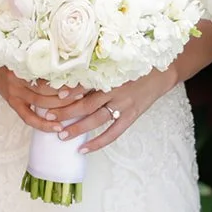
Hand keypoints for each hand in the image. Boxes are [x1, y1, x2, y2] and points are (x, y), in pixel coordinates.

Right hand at [0, 66, 90, 133]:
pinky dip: (43, 125)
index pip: (49, 73)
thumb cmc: (13, 59)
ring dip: (61, 108)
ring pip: (42, 104)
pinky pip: (28, 118)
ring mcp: (16, 93)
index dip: (66, 77)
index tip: (82, 77)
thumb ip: (44, 58)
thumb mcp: (26, 53)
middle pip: (48, 89)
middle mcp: (19, 79)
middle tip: (85, 92)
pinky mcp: (13, 104)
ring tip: (78, 109)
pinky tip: (57, 128)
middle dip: (68, 93)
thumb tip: (72, 62)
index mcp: (25, 64)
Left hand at [50, 69, 176, 153]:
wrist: (163, 71)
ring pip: (96, 120)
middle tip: (48, 118)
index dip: (69, 90)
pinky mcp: (131, 116)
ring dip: (77, 129)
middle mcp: (115, 90)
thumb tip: (70, 73)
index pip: (84, 84)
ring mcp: (124, 104)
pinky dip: (98, 143)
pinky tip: (83, 150)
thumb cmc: (136, 64)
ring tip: (61, 135)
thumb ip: (97, 68)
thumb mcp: (116, 61)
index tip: (53, 95)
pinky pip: (113, 133)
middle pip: (86, 104)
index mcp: (109, 74)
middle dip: (65, 112)